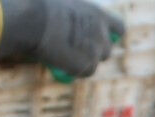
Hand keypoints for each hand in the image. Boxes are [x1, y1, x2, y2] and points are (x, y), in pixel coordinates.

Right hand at [0, 0, 123, 76]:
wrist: (35, 21)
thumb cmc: (43, 10)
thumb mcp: (66, 5)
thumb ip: (77, 18)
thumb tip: (73, 28)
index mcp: (98, 15)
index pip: (119, 28)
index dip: (112, 35)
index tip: (103, 39)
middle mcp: (101, 33)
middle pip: (106, 50)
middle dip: (94, 53)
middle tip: (75, 52)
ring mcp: (94, 51)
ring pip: (94, 63)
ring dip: (83, 62)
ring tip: (64, 55)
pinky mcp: (85, 66)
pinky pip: (85, 72)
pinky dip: (75, 71)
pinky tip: (61, 63)